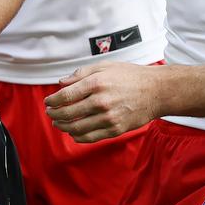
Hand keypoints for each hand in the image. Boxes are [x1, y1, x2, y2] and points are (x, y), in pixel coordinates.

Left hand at [44, 62, 161, 142]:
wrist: (156, 91)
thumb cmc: (130, 76)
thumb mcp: (104, 66)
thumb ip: (80, 74)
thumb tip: (61, 82)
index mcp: (96, 83)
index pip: (65, 96)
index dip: (52, 101)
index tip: (47, 102)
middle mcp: (101, 101)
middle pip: (68, 113)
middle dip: (54, 114)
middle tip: (49, 113)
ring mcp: (109, 118)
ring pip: (77, 128)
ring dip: (63, 127)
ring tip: (58, 123)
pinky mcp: (116, 129)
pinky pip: (91, 137)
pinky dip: (78, 137)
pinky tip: (73, 133)